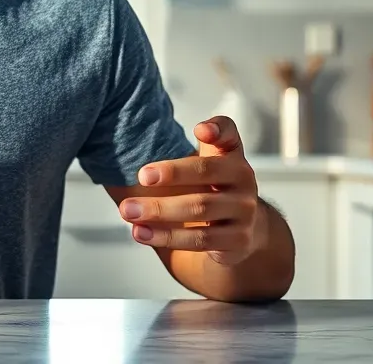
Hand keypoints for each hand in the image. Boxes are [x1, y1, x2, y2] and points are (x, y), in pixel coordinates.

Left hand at [118, 116, 263, 265]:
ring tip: (128, 211)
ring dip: (160, 211)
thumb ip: (204, 140)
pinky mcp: (238, 240)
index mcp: (233, 156)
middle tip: (140, 178)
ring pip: (200, 209)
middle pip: (206, 173)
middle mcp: (244, 181)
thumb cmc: (216, 185)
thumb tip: (197, 132)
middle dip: (171, 175)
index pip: (229, 135)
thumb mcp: (211, 158)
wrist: (243, 226)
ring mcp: (244, 212)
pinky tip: (142, 233)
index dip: (217, 130)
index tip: (199, 130)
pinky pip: (200, 239)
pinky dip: (168, 237)